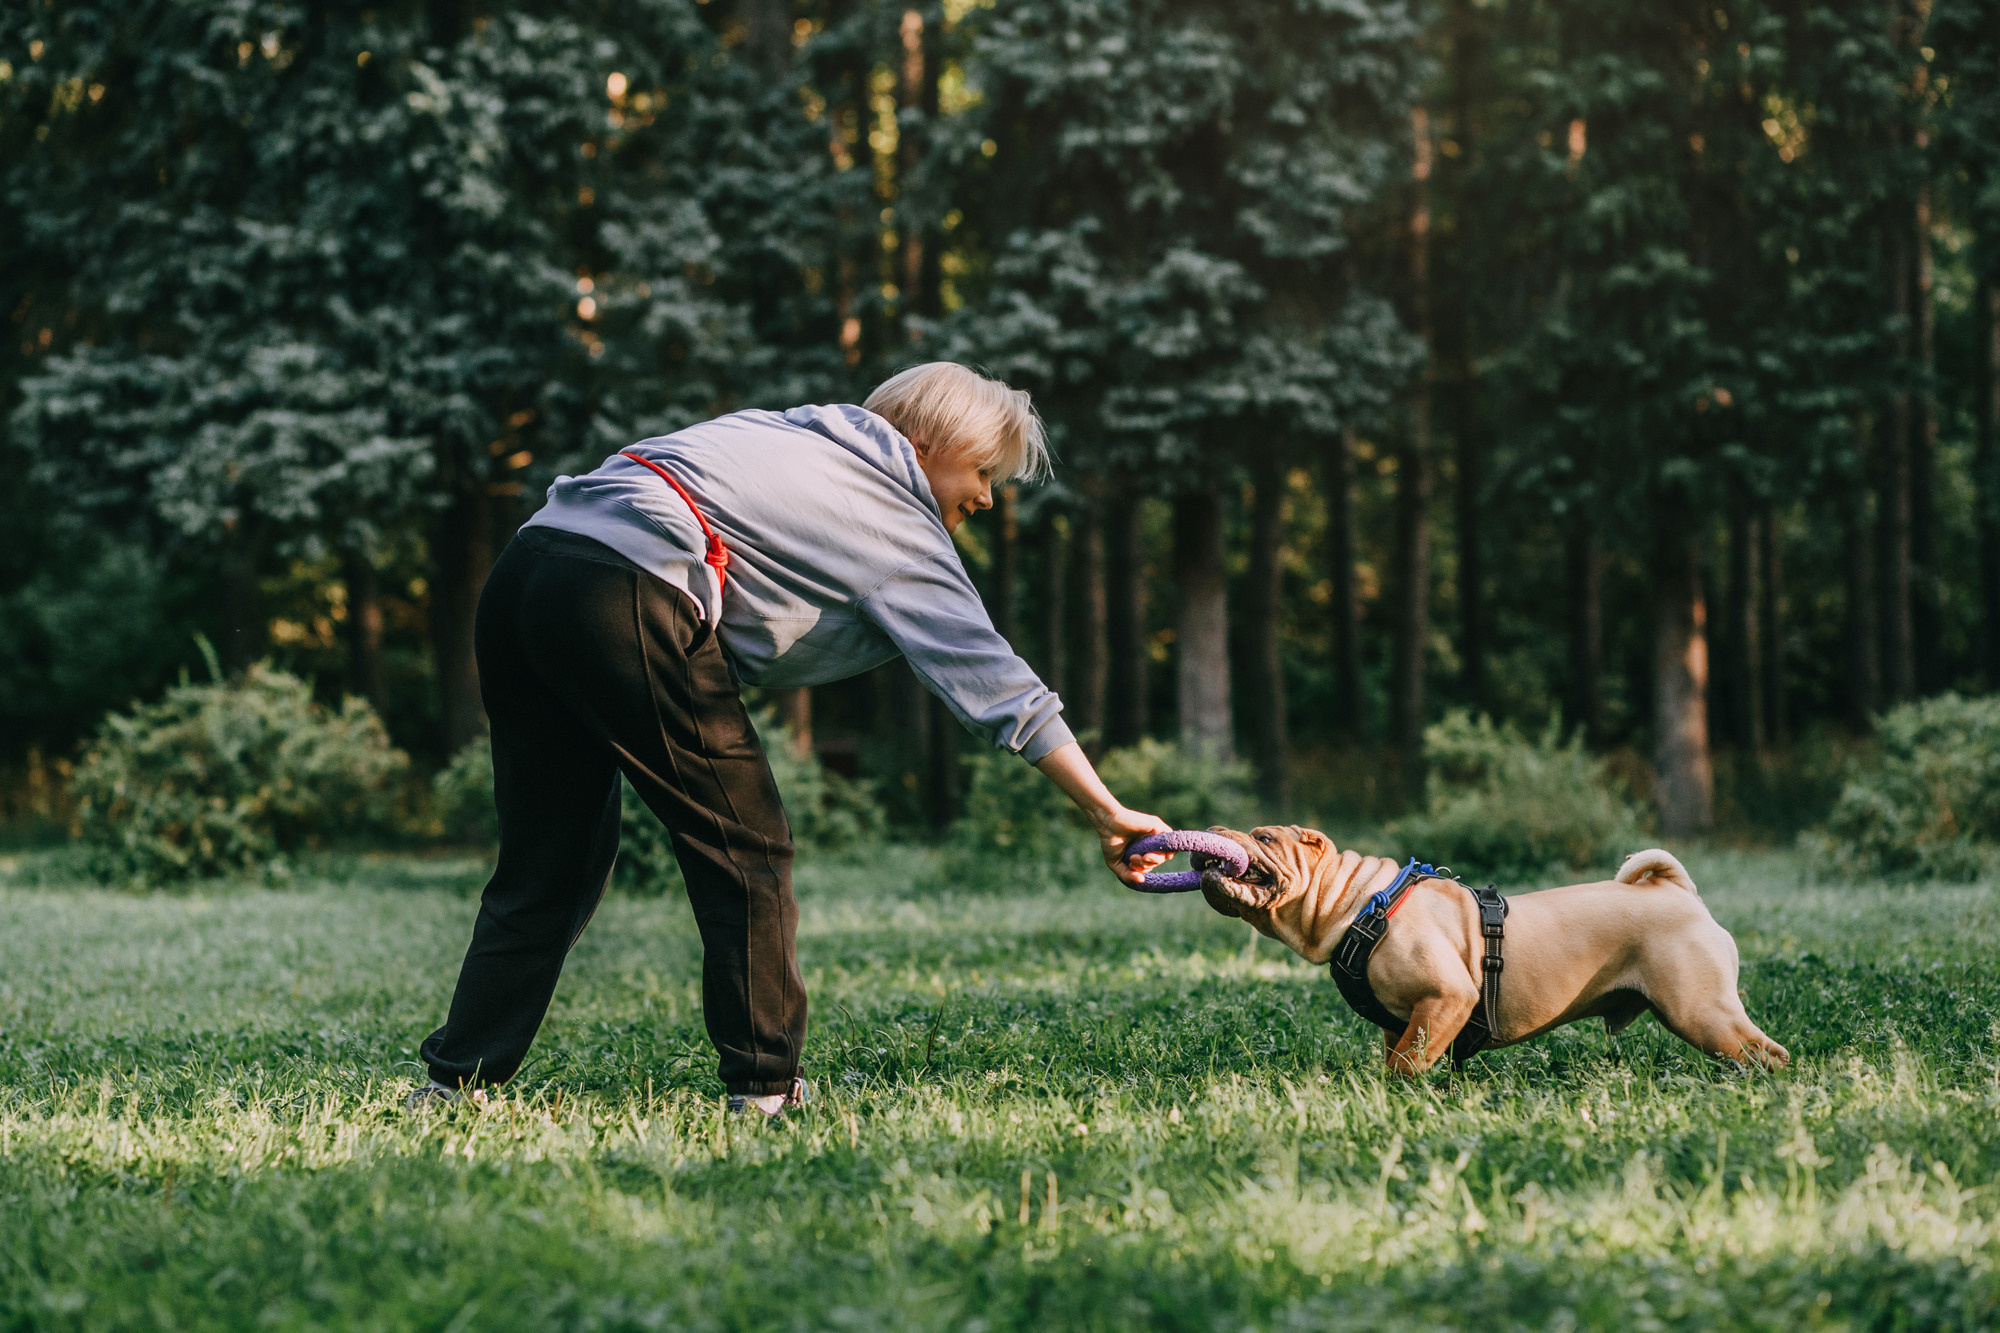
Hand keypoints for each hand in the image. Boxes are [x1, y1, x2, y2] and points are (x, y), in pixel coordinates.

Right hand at [1030, 742, 1169, 886]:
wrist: (1103, 817)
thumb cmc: (1107, 837)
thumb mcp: (1116, 862)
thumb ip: (1127, 874)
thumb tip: (1139, 882)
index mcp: (1144, 846)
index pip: (1153, 864)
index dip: (1144, 869)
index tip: (1132, 867)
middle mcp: (1153, 839)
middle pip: (1160, 861)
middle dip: (1146, 865)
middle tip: (1132, 860)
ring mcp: (1156, 833)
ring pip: (1162, 855)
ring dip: (1145, 861)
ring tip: (1132, 854)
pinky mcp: (1156, 826)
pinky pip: (1164, 845)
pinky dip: (1151, 853)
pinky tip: (1138, 851)